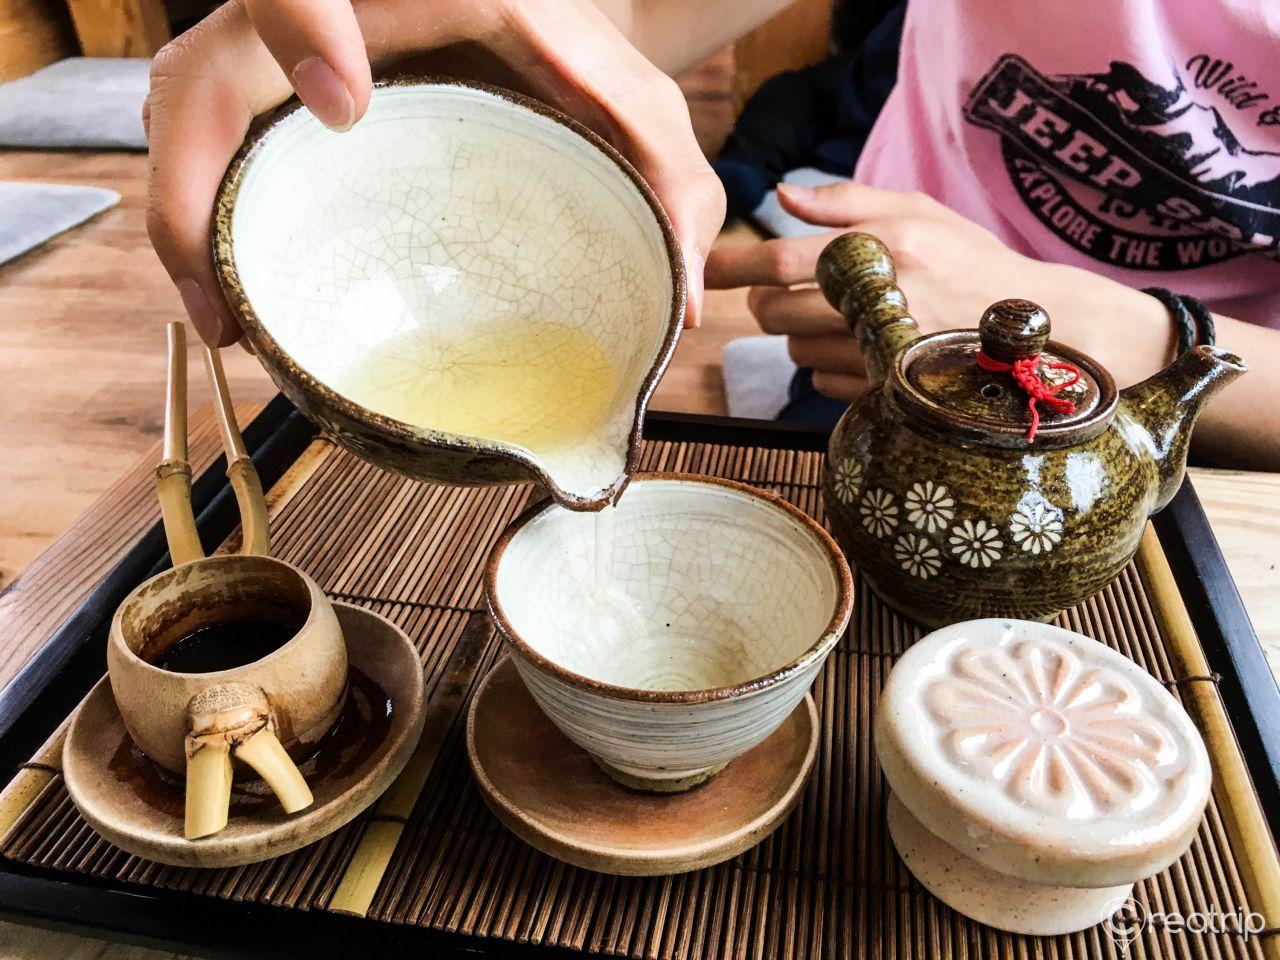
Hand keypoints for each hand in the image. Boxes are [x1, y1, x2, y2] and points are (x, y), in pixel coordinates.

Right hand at [145, 0, 724, 345]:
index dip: (304, 28)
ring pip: (188, 115)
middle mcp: (330, 14)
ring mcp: (289, 60)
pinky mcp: (278, 106)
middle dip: (195, 177)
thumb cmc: (579, 65)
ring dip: (185, 220)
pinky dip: (201, 223)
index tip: (342, 104)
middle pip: (206, 71)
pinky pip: (207, 151)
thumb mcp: (635, 103)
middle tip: (231, 301)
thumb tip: (680, 295)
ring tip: (226, 322)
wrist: (534, 37)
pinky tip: (231, 305)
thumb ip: (669, 174)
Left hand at [705, 182, 1175, 401]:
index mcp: (881, 249)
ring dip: (801, 333)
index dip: (732, 265)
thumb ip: (845, 200)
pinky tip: (864, 347)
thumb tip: (780, 197)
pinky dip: (828, 365)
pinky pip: (821, 382)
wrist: (1031, 329)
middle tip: (785, 290)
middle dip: (767, 301)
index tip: (704, 265)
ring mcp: (878, 353)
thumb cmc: (971, 260)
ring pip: (795, 348)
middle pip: (774, 311)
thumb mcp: (918, 211)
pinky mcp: (881, 392)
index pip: (779, 260)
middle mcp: (877, 302)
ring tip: (845, 316)